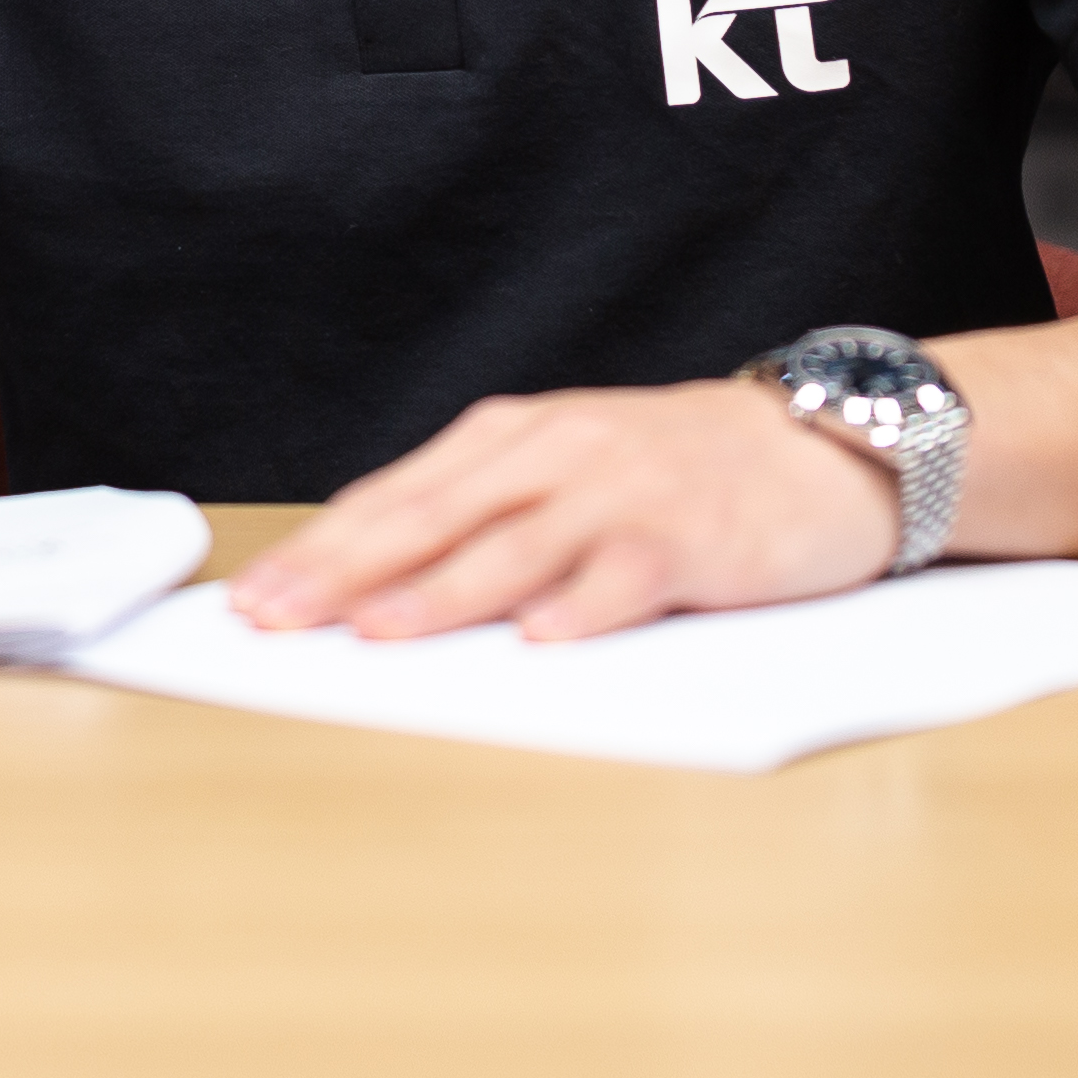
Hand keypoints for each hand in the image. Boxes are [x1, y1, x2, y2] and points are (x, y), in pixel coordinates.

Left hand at [227, 378, 898, 642]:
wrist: (823, 444)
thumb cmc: (680, 473)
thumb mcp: (569, 471)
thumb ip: (486, 517)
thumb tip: (374, 587)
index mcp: (514, 439)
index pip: (395, 497)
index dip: (320, 549)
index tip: (255, 600)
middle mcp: (557, 454)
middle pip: (432, 517)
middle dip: (345, 571)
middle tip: (279, 618)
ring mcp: (623, 492)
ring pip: (514, 546)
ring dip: (441, 591)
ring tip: (379, 631)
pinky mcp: (690, 537)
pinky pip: (625, 575)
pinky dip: (580, 605)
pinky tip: (538, 638)